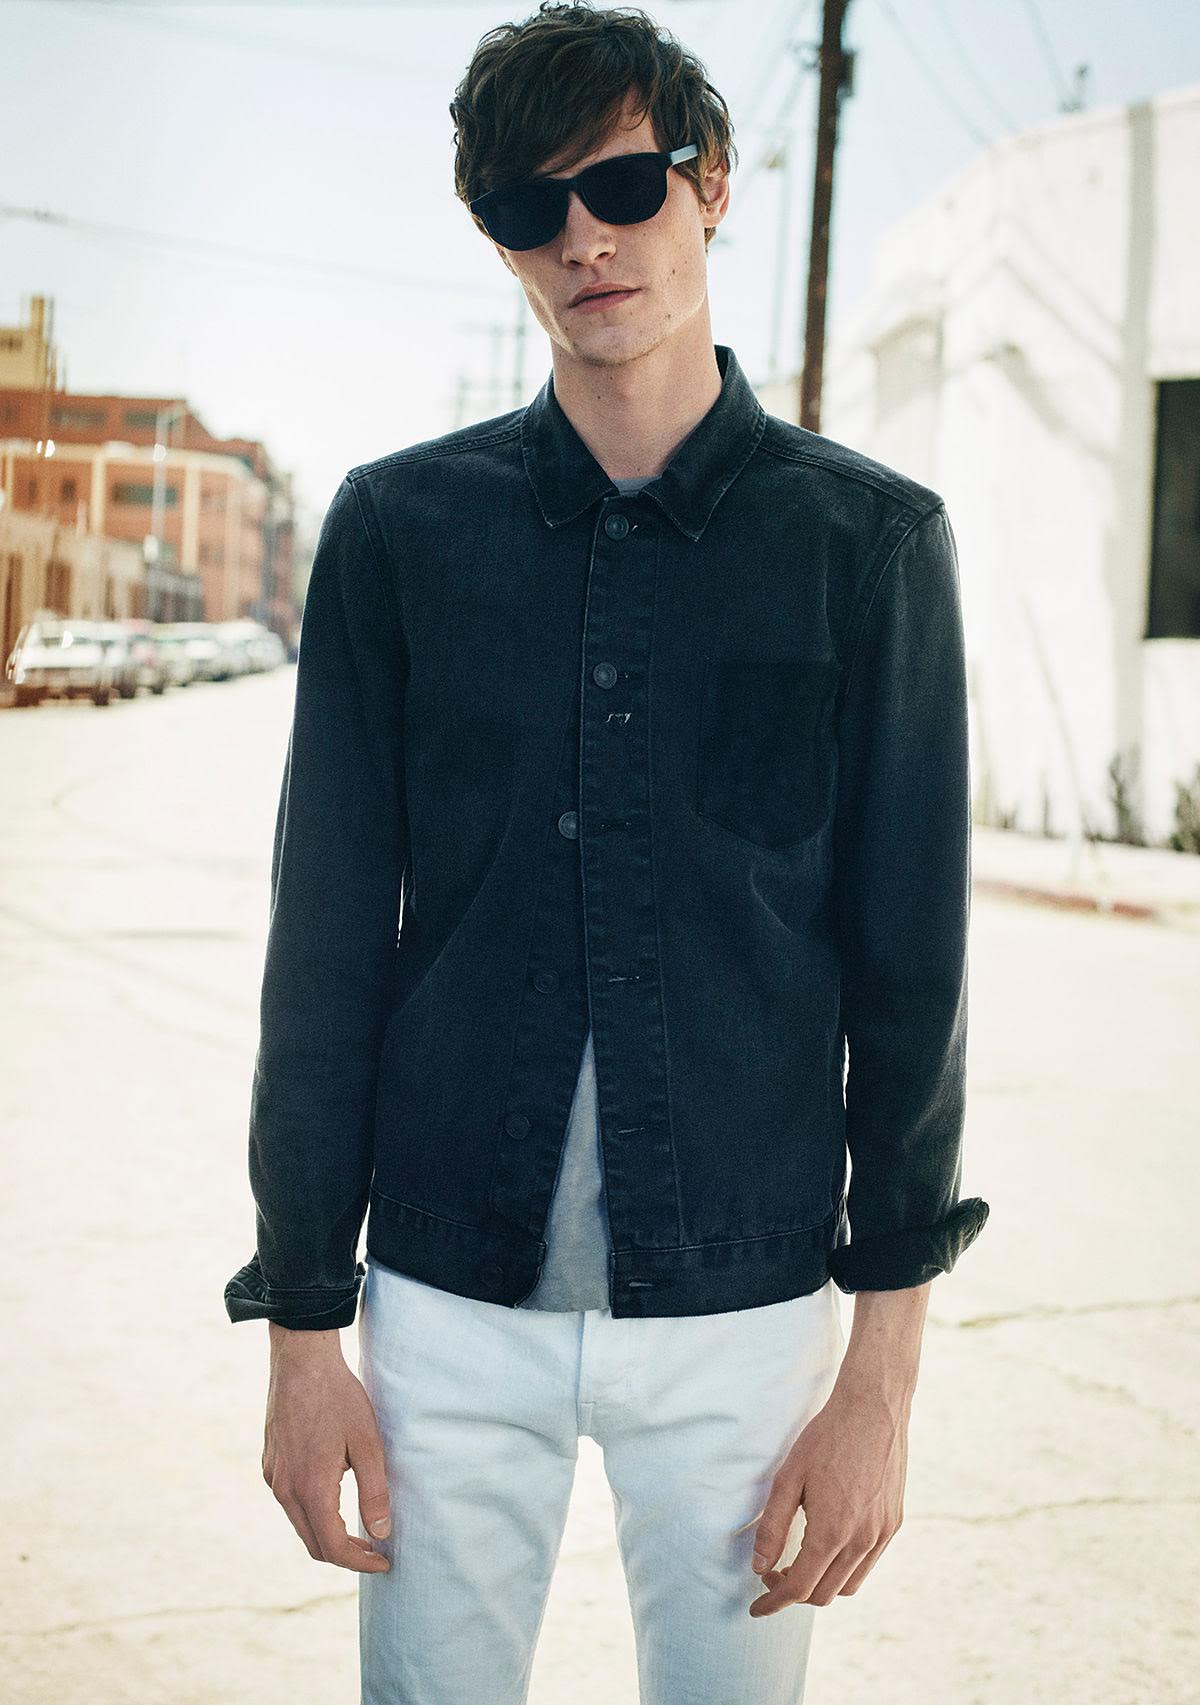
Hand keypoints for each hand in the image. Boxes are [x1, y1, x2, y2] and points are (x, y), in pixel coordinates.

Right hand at [261, 1327, 392, 1572]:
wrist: (301, 1360)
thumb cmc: (338, 1397)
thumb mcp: (367, 1443)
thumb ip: (375, 1491)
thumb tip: (382, 1531)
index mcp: (311, 1488)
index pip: (333, 1547)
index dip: (360, 1562)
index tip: (384, 1561)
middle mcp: (285, 1489)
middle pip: (313, 1543)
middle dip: (345, 1555)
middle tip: (375, 1550)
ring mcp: (273, 1476)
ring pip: (300, 1524)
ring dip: (328, 1535)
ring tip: (358, 1529)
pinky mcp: (270, 1464)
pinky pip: (290, 1502)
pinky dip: (313, 1513)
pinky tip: (334, 1498)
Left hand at [748, 1375, 909, 1614]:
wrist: (874, 1410)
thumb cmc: (826, 1439)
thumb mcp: (788, 1478)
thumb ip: (773, 1527)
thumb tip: (758, 1567)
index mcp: (832, 1531)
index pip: (799, 1587)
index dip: (773, 1602)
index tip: (756, 1608)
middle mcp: (862, 1541)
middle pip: (823, 1594)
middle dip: (794, 1592)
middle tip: (772, 1572)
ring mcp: (882, 1534)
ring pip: (848, 1586)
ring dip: (821, 1584)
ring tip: (799, 1562)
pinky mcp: (894, 1524)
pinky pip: (867, 1565)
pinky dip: (844, 1569)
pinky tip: (828, 1546)